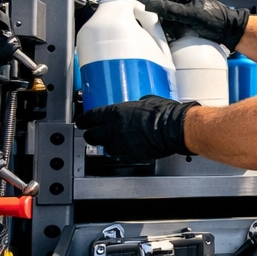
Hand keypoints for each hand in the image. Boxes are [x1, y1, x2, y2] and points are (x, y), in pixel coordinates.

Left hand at [77, 96, 199, 161]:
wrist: (174, 128)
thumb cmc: (164, 113)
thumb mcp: (148, 100)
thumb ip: (138, 104)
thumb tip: (140, 104)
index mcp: (115, 113)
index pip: (91, 118)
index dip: (84, 121)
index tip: (82, 122)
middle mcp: (114, 129)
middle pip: (92, 136)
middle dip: (92, 136)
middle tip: (94, 134)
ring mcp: (122, 144)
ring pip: (106, 148)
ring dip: (108, 145)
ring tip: (114, 142)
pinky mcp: (132, 155)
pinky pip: (122, 154)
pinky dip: (123, 152)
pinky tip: (129, 147)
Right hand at [145, 0, 248, 48]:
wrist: (231, 33)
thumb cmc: (217, 20)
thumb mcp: (193, 15)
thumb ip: (172, 10)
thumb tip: (151, 6)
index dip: (156, 5)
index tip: (152, 16)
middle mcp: (183, 0)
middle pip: (163, 7)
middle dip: (161, 18)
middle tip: (161, 27)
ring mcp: (185, 12)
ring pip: (167, 18)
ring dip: (166, 26)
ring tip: (169, 33)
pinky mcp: (186, 23)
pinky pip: (173, 26)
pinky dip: (171, 31)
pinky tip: (174, 36)